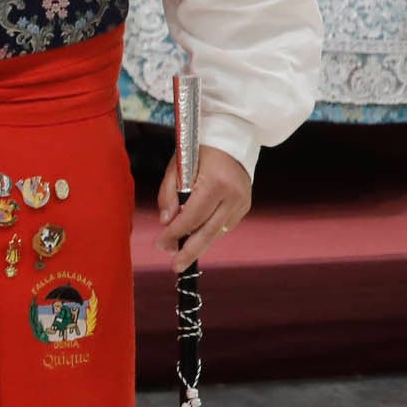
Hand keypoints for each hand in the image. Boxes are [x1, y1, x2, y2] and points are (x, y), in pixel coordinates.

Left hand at [157, 145, 252, 271]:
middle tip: (175, 267)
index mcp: (215, 184)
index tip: (160, 244)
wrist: (230, 139)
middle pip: (209, 232)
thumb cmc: (197, 151)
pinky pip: (225, 225)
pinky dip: (210, 230)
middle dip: (190, 251)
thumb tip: (166, 222)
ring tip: (180, 251)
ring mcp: (242, 201)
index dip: (175, 233)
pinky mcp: (246, 205)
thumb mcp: (175, 167)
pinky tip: (197, 232)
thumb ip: (168, 194)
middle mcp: (233, 195)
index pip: (192, 217)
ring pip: (217, 231)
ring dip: (198, 242)